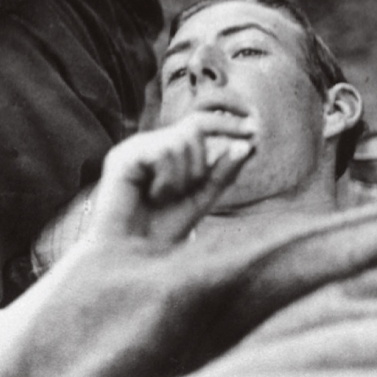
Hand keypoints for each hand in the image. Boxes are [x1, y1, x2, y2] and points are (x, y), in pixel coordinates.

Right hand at [87, 112, 254, 248]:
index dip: (226, 121)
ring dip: (183, 177)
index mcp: (169, 150)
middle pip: (195, 127)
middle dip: (201, 164)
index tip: (254, 127)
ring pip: (181, 141)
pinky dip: (167, 181)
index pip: (201, 121)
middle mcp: (151, 143)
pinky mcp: (122, 156)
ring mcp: (135, 147)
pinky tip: (152, 196)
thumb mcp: (203, 198)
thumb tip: (249, 144)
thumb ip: (223, 172)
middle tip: (183, 191)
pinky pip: (162, 153)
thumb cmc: (165, 229)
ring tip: (164, 198)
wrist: (134, 256)